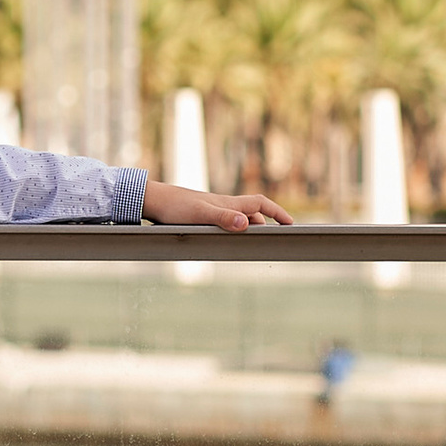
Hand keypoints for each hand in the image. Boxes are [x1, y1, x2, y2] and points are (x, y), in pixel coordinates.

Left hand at [143, 181, 292, 231]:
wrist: (154, 200)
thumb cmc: (176, 207)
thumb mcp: (201, 215)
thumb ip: (223, 219)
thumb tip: (246, 224)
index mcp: (229, 203)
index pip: (261, 203)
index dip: (277, 212)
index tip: (291, 223)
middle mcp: (224, 205)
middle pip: (253, 213)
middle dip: (266, 223)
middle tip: (275, 238)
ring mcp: (213, 210)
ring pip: (238, 219)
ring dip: (248, 228)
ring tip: (254, 244)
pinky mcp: (201, 216)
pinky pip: (224, 223)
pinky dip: (232, 231)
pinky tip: (226, 240)